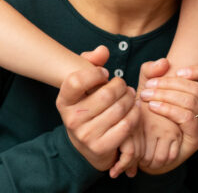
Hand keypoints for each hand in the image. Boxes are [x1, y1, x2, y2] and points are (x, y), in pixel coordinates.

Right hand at [58, 46, 141, 172]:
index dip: (94, 74)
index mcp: (63, 101)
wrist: (87, 147)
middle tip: (125, 85)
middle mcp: (71, 118)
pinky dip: (134, 115)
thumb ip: (91, 63)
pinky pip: (125, 126)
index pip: (75, 81)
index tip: (105, 73)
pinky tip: (134, 110)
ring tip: (132, 96)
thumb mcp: (84, 88)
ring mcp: (85, 135)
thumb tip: (103, 50)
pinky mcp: (100, 147)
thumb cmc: (88, 108)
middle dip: (120, 86)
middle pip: (104, 95)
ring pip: (118, 110)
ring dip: (130, 100)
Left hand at [138, 63, 197, 172]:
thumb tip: (164, 62)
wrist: (142, 145)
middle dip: (168, 83)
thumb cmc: (146, 113)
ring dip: (165, 95)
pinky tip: (154, 107)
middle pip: (196, 88)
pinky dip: (169, 109)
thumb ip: (150, 71)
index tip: (178, 69)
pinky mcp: (196, 139)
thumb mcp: (146, 86)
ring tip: (146, 96)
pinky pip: (188, 119)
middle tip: (147, 86)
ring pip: (191, 102)